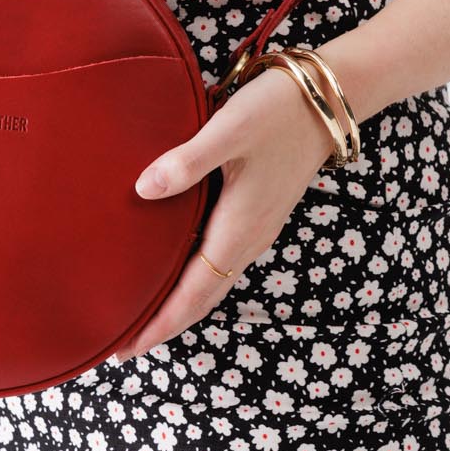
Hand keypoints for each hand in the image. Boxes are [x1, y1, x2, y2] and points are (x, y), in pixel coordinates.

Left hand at [108, 60, 342, 362]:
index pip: (192, 295)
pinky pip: (220, 261)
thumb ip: (188, 161)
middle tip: (120, 347)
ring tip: (142, 314)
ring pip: (212, 282)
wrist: (329, 100)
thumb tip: (143, 189)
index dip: (157, 324)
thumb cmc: (278, 110)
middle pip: (201, 299)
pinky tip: (177, 267)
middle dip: (162, 325)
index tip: (122, 350)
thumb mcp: (230, 129)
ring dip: (178, 304)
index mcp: (238, 228)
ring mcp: (257, 227)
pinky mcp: (259, 211)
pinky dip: (195, 279)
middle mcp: (249, 238)